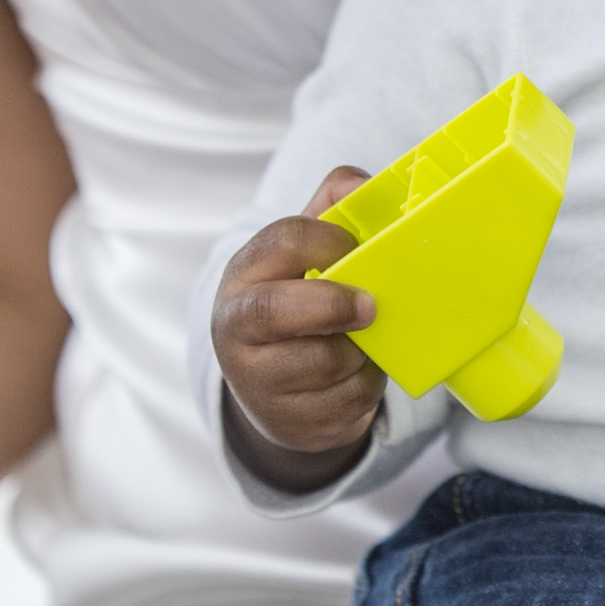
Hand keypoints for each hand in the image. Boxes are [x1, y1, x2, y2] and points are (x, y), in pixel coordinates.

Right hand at [215, 167, 383, 485]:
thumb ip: (330, 210)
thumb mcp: (303, 256)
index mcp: (243, 277)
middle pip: (271, 311)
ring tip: (362, 340)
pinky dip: (365, 385)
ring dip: (357, 351)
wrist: (276, 389)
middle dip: (329, 305)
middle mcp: (235, 330)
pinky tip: (356, 373)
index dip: (326, 240)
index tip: (357, 247)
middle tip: (369, 306)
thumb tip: (361, 183)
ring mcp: (258, 382)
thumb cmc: (298, 303)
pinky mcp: (291, 422)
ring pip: (322, 364)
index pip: (278, 243)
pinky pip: (347, 402)